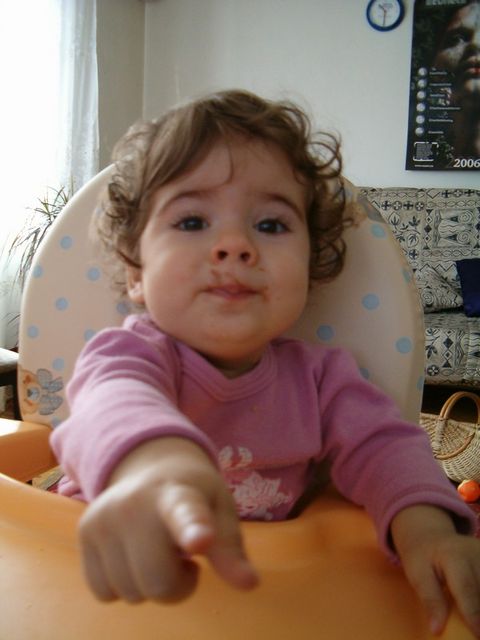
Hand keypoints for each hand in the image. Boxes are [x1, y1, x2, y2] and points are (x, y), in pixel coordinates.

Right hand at [78, 437, 258, 602]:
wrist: (149, 464)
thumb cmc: (194, 493)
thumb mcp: (220, 511)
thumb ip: (230, 548)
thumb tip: (249, 585)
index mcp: (179, 494)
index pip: (185, 513)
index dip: (192, 528)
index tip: (200, 540)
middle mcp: (134, 503)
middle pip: (158, 582)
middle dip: (178, 585)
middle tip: (186, 561)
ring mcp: (103, 518)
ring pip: (131, 593)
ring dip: (149, 585)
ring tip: (156, 551)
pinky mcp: (83, 534)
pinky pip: (104, 593)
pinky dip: (123, 586)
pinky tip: (132, 557)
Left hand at [392, 505, 479, 636]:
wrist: (431, 537)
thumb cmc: (422, 558)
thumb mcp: (417, 575)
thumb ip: (429, 599)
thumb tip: (437, 629)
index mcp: (453, 555)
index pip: (466, 588)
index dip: (473, 613)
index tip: (478, 634)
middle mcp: (475, 553)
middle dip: (479, 612)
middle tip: (475, 630)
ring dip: (479, 602)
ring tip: (472, 618)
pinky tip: (475, 605)